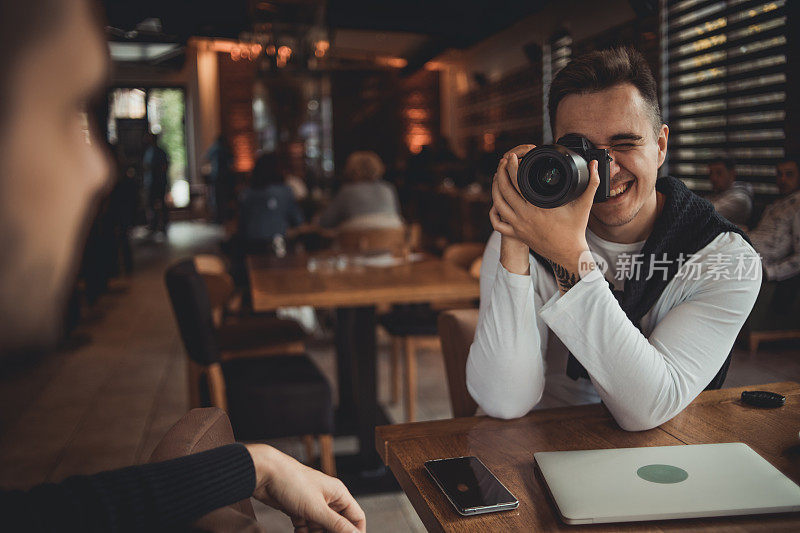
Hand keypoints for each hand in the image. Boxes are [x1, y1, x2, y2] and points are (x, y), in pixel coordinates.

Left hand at [246, 444, 365, 532]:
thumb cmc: (292, 481)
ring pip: (320, 528)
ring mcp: (312, 504)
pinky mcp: (298, 509)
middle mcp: (327, 499)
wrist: (265, 474)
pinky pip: (306, 527)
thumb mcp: (317, 508)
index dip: (356, 532)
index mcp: (338, 493)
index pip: (356, 517)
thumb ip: (337, 524)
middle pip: (337, 524)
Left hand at [490, 144, 596, 268]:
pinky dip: (494, 213)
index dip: (512, 166)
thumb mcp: (585, 204)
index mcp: (538, 207)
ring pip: (498, 205)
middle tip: (504, 163)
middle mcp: (525, 216)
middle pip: (504, 191)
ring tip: (498, 178)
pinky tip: (496, 203)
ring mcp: (518, 226)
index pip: (518, 182)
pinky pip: (498, 224)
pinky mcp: (516, 235)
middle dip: (501, 173)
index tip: (512, 157)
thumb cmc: (575, 229)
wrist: (568, 253)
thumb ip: (592, 182)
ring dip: (495, 190)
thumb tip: (596, 164)